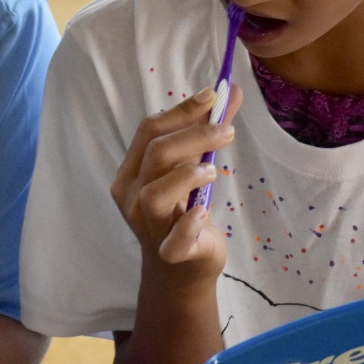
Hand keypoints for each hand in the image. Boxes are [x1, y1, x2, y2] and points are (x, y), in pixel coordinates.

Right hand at [111, 86, 241, 279]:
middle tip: (227, 130)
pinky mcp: (170, 254)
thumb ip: (206, 131)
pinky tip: (204, 212)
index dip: (181, 110)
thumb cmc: (182, 212)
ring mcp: (148, 227)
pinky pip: (173, 241)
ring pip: (154, 194)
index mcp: (132, 171)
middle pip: (155, 154)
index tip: (213, 96)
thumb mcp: (192, 168)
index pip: (149, 130)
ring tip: (212, 169)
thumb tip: (231, 91)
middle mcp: (132, 196)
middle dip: (192, 135)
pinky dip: (188, 224)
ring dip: (186, 175)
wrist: (179, 271)